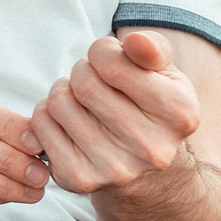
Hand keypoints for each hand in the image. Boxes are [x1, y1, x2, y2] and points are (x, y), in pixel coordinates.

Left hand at [30, 32, 200, 193]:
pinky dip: (46, 115)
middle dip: (81, 72)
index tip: (109, 61)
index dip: (102, 52)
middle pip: (84, 83)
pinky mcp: (80, 179)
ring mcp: (114, 168)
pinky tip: (68, 122)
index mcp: (179, 114)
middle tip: (93, 81)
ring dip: (63, 91)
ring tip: (82, 101)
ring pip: (58, 103)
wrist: (144, 172)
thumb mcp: (163, 74)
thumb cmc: (149, 106)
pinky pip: (41, 126)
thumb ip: (152, 49)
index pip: (112, 63)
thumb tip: (135, 41)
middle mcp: (151, 148)